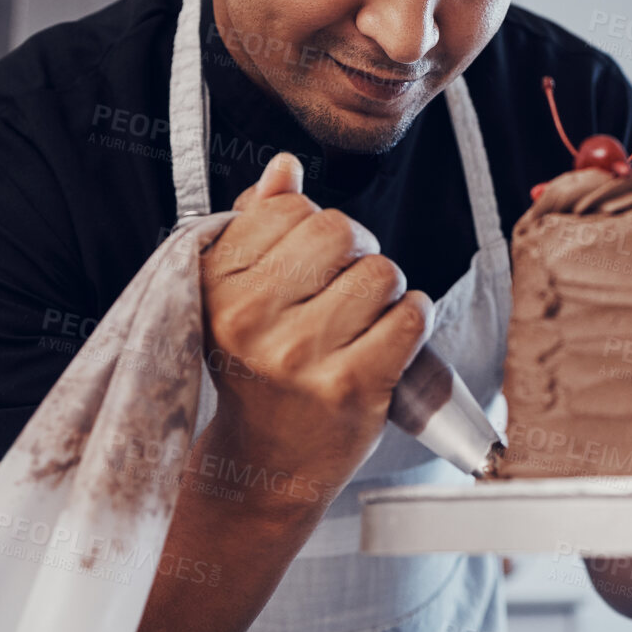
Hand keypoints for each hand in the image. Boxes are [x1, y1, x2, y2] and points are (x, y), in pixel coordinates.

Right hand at [197, 153, 433, 511]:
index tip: (310, 263)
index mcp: (216, 287)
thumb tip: (285, 167)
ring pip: (382, 272)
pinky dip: (415, 318)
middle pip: (341, 231)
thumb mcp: (236, 298)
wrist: (264, 464)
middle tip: (347, 287)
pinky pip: (411, 317)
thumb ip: (257, 226)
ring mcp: (301, 355)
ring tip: (363, 321)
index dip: (313, 227)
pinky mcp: (351, 386)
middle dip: (357, 251)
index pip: (290, 208)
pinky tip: (393, 335)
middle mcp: (251, 319)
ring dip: (386, 291)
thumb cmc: (257, 372)